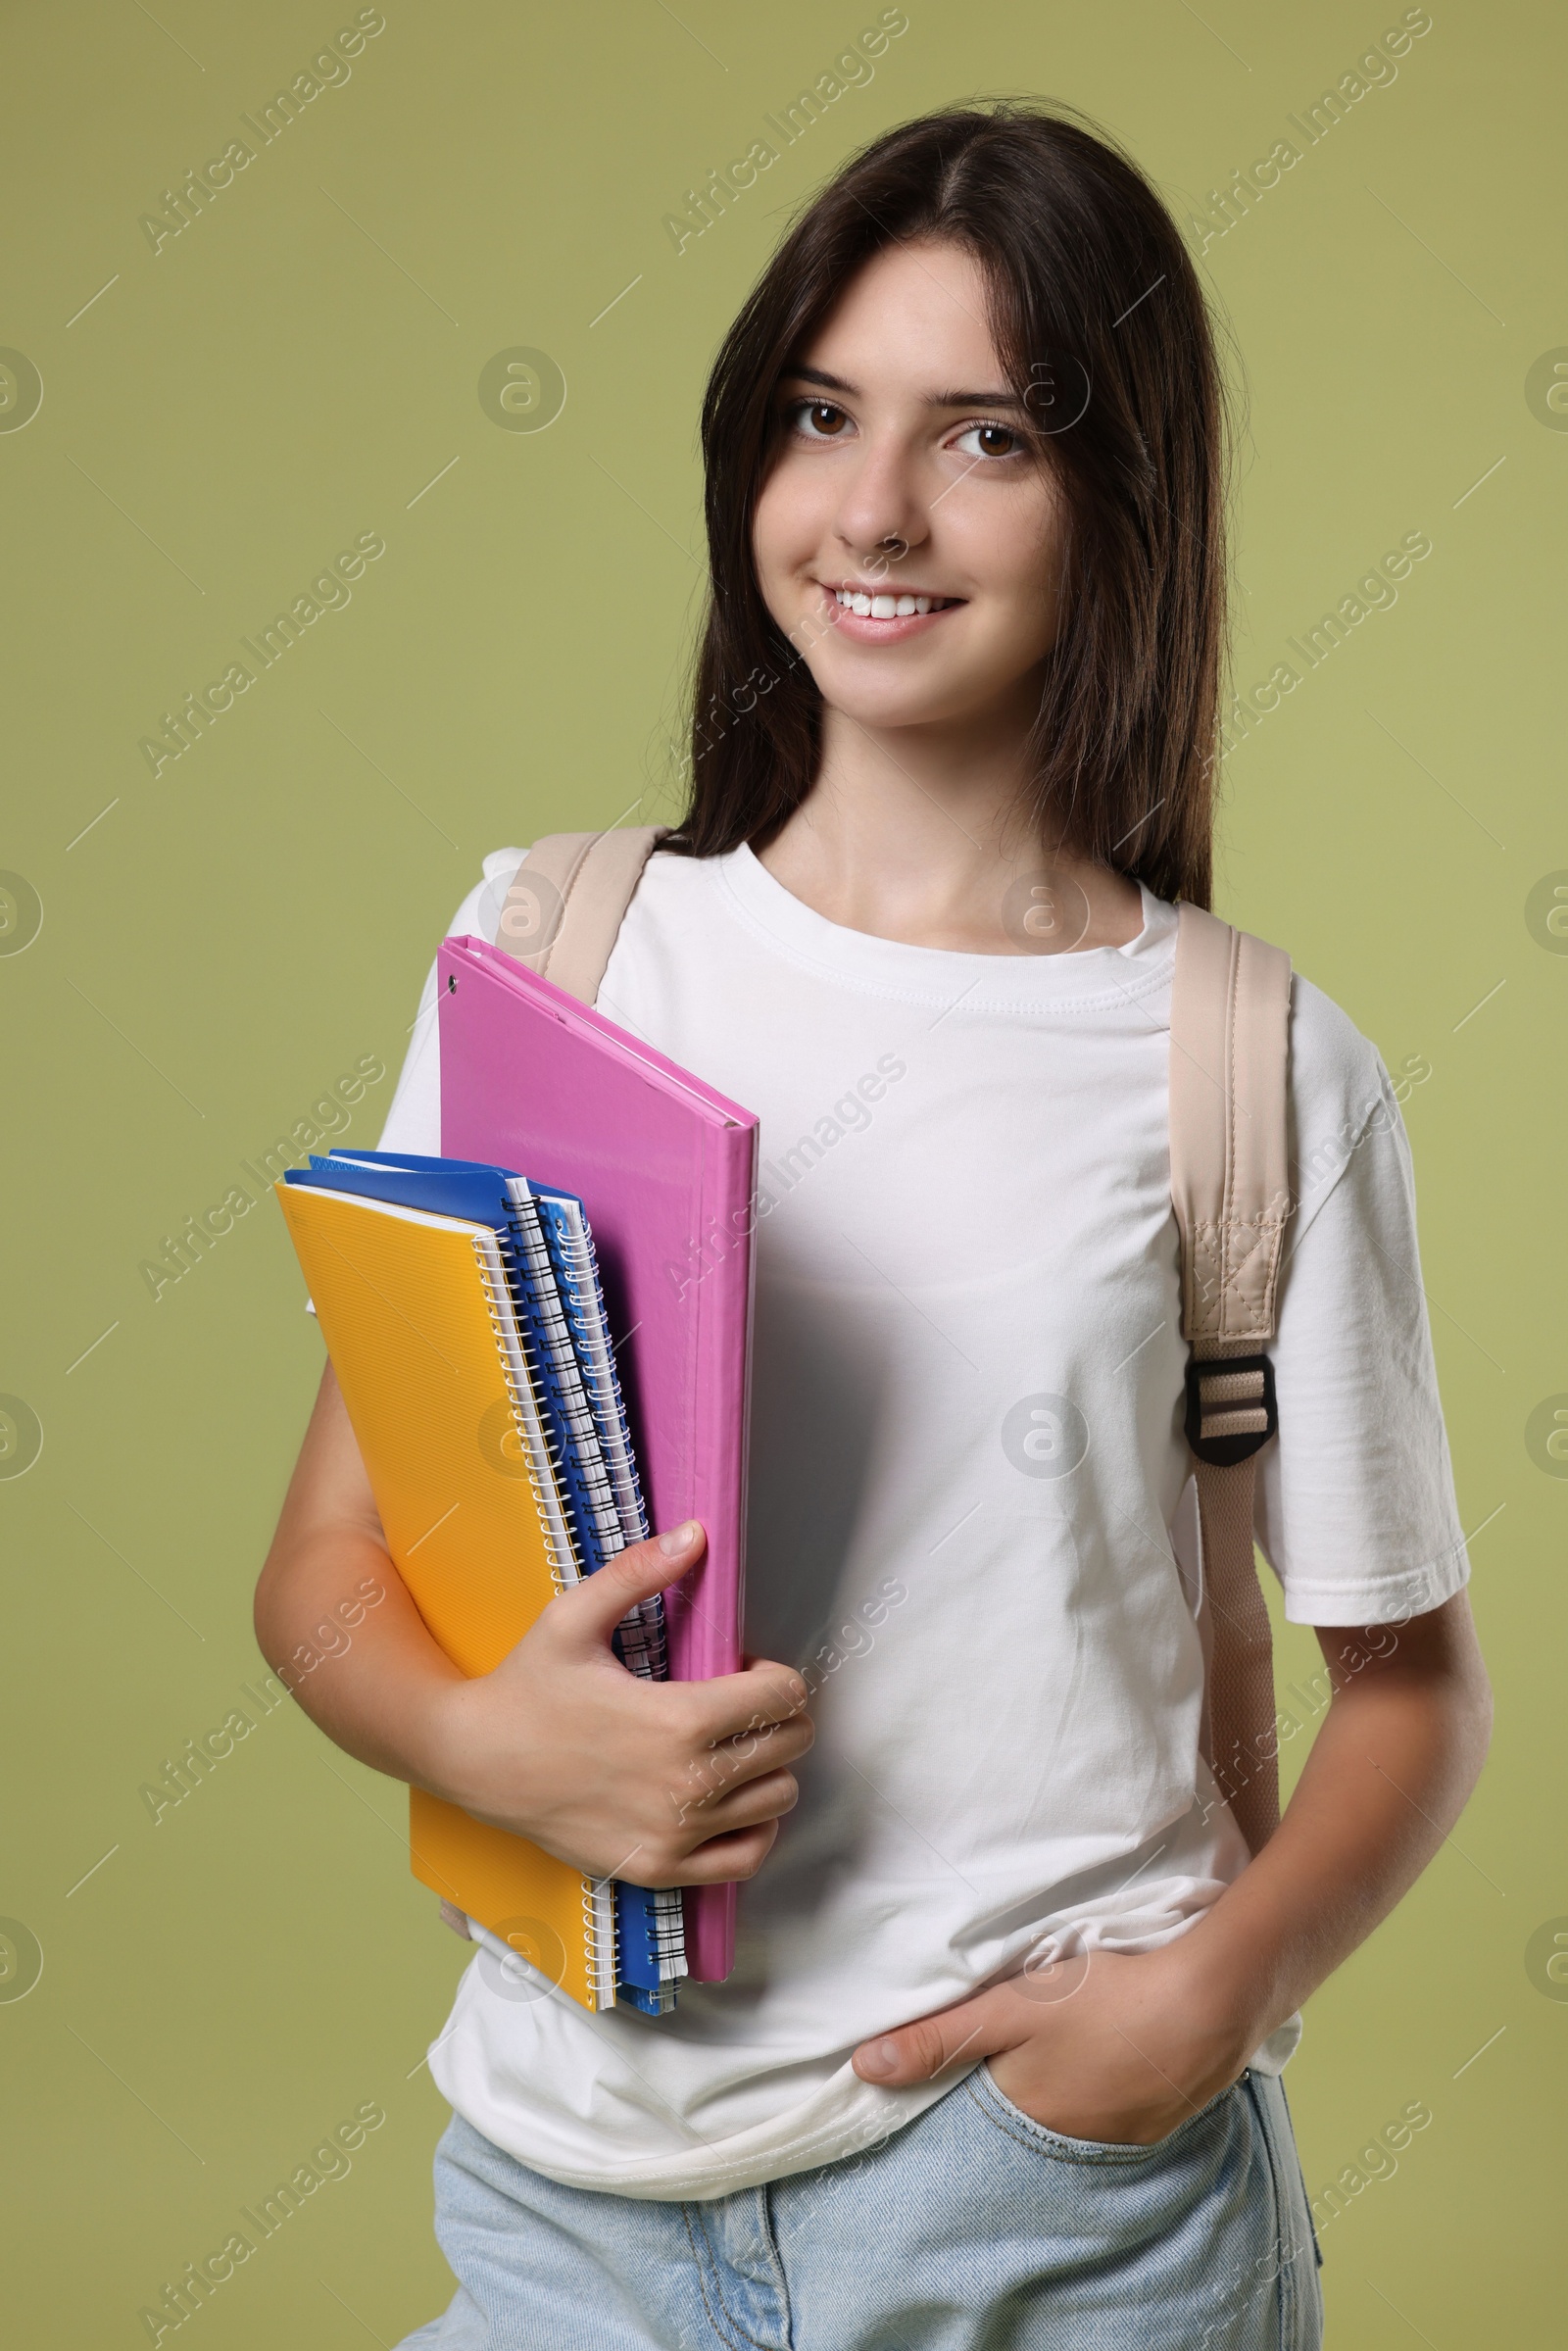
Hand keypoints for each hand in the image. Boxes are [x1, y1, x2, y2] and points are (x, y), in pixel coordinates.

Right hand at [429, 1520, 813, 1887]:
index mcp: (678, 1720)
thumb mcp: (573, 1617)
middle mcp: (686, 1785)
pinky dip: (753, 1828)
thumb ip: (638, 1573)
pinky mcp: (658, 1868)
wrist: (473, 1761)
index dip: (775, 1674)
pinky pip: (746, 1858)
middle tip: (739, 1703)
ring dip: (767, 1767)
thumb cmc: (525, 1688)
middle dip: (777, 1715)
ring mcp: (675, 1834)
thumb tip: (695, 1535)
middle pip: (789, 1746)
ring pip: (776, 1799)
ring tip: (730, 1746)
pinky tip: (728, 1799)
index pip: (783, 1696)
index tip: (744, 1669)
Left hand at [852, 1939, 1251, 2146]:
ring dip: (1068, 2083)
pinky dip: (1109, 2085)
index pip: (979, 2110)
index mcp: (1027, 2115)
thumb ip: (941, 2036)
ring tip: (1072, 2041)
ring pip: (1075, 2111)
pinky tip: (1116, 2050)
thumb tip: (864, 2069)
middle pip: (1028, 2112)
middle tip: (1026, 2039)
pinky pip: (1118, 2109)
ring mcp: (1124, 2135)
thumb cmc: (1106, 2000)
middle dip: (1020, 2084)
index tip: (968, 2059)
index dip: (970, 2081)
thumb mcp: (1012, 2007)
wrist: (1213, 2001)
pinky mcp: (1163, 2117)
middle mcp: (1072, 2141)